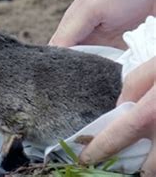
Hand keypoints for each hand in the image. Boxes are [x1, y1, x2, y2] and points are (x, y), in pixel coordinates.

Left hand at [80, 58, 155, 175]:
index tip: (85, 158)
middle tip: (124, 167)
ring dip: (154, 169)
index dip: (99, 149)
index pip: (118, 137)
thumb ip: (132, 88)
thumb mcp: (154, 67)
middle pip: (150, 169)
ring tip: (146, 163)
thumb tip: (120, 109)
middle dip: (137, 171)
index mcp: (153, 110)